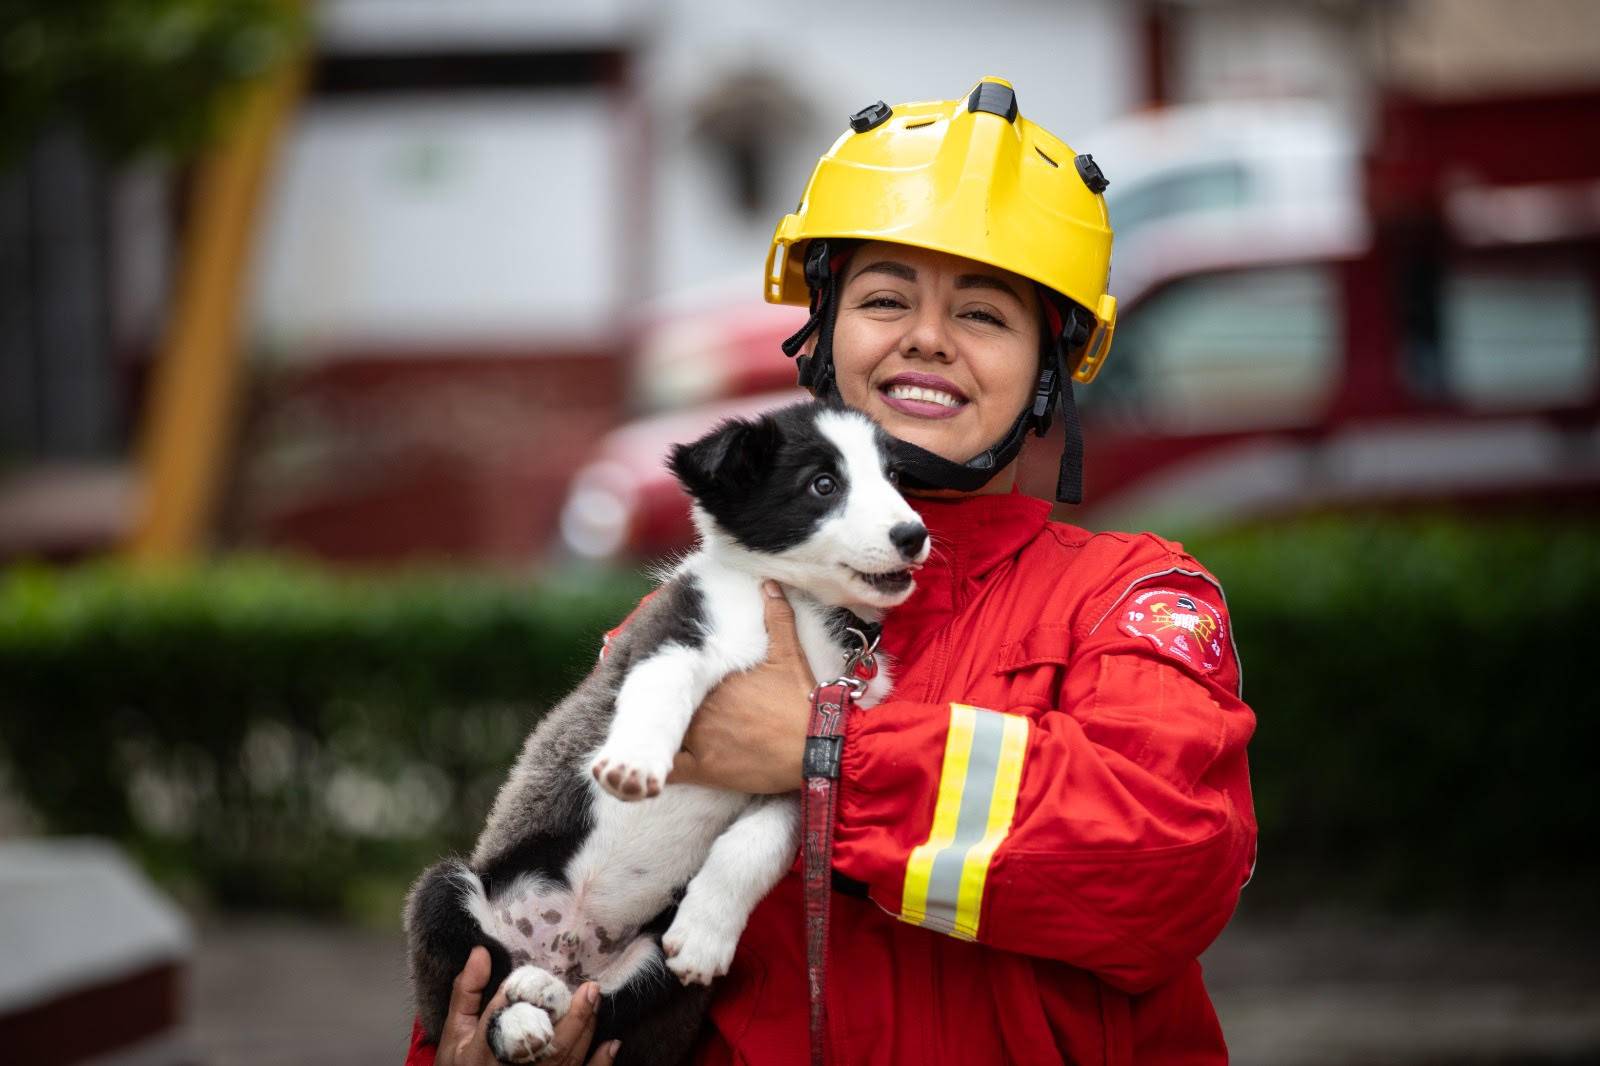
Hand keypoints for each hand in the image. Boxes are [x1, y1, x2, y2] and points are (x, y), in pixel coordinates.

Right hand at [434, 947, 619, 1065]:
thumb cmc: (462, 1065)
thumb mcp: (456, 1033)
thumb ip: (467, 993)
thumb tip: (480, 952)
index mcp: (487, 1048)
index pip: (510, 1014)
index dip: (527, 993)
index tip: (538, 976)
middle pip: (548, 1041)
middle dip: (573, 1015)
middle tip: (589, 989)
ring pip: (567, 1057)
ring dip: (586, 1029)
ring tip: (595, 1001)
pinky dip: (598, 1063)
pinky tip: (611, 1044)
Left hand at [671, 581, 814, 793]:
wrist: (817, 745)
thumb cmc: (802, 701)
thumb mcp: (789, 654)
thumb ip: (776, 618)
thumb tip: (768, 584)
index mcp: (717, 678)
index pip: (683, 679)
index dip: (677, 683)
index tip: (675, 685)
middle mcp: (703, 706)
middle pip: (672, 706)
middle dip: (670, 708)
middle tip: (663, 712)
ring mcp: (701, 738)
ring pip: (666, 735)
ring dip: (661, 737)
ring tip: (656, 740)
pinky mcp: (705, 769)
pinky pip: (671, 770)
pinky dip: (659, 771)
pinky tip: (652, 771)